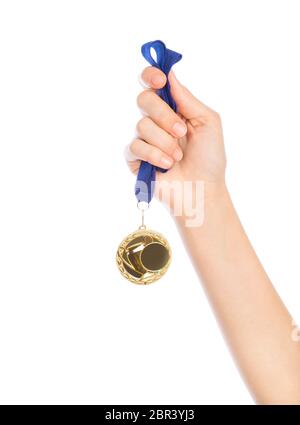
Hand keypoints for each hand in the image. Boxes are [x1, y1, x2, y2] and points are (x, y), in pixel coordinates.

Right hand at [126, 66, 226, 208]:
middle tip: (181, 132)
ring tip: (178, 157)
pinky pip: (135, 146)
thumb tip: (169, 75)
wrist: (202, 190)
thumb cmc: (210, 158)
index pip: (153, 84)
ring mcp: (145, 139)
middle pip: (144, 99)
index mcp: (174, 108)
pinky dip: (154, 155)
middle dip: (164, 116)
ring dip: (165, 142)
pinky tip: (167, 166)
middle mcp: (156, 120)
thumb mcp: (208, 122)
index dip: (151, 76)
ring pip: (142, 125)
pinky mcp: (135, 158)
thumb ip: (187, 98)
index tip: (160, 81)